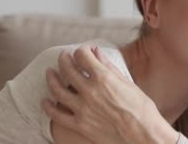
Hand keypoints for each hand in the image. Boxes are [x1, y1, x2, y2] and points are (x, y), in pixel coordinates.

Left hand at [42, 45, 178, 143]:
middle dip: (64, 59)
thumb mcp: (127, 83)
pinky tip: (45, 101)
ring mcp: (82, 109)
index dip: (81, 51)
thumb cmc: (141, 110)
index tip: (83, 52)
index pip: (82, 56)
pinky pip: (57, 115)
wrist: (142, 135)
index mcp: (103, 78)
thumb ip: (109, 67)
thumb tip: (97, 53)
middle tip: (63, 56)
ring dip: (51, 78)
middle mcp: (89, 91)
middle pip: (68, 69)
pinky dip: (48, 107)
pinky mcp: (79, 124)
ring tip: (49, 73)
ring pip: (57, 89)